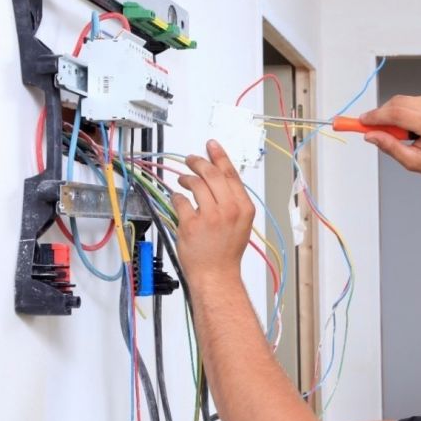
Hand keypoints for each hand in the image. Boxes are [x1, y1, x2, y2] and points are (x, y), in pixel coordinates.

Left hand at [172, 140, 255, 287]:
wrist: (216, 275)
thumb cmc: (226, 252)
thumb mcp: (240, 223)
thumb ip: (232, 200)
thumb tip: (217, 177)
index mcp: (244, 208)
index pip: (230, 174)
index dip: (220, 156)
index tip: (212, 145)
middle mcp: (229, 209)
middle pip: (211, 174)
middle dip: (199, 163)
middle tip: (191, 160)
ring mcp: (210, 216)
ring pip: (195, 184)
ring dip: (186, 179)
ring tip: (183, 181)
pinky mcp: (191, 224)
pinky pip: (180, 201)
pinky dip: (177, 197)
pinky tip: (177, 199)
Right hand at [360, 91, 420, 179]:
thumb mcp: (416, 162)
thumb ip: (390, 148)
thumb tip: (370, 136)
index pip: (396, 113)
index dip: (375, 116)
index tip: (360, 121)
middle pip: (396, 104)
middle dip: (380, 116)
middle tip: (373, 131)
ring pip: (401, 101)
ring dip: (394, 116)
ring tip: (405, 135)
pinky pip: (410, 101)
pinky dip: (404, 113)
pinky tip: (414, 127)